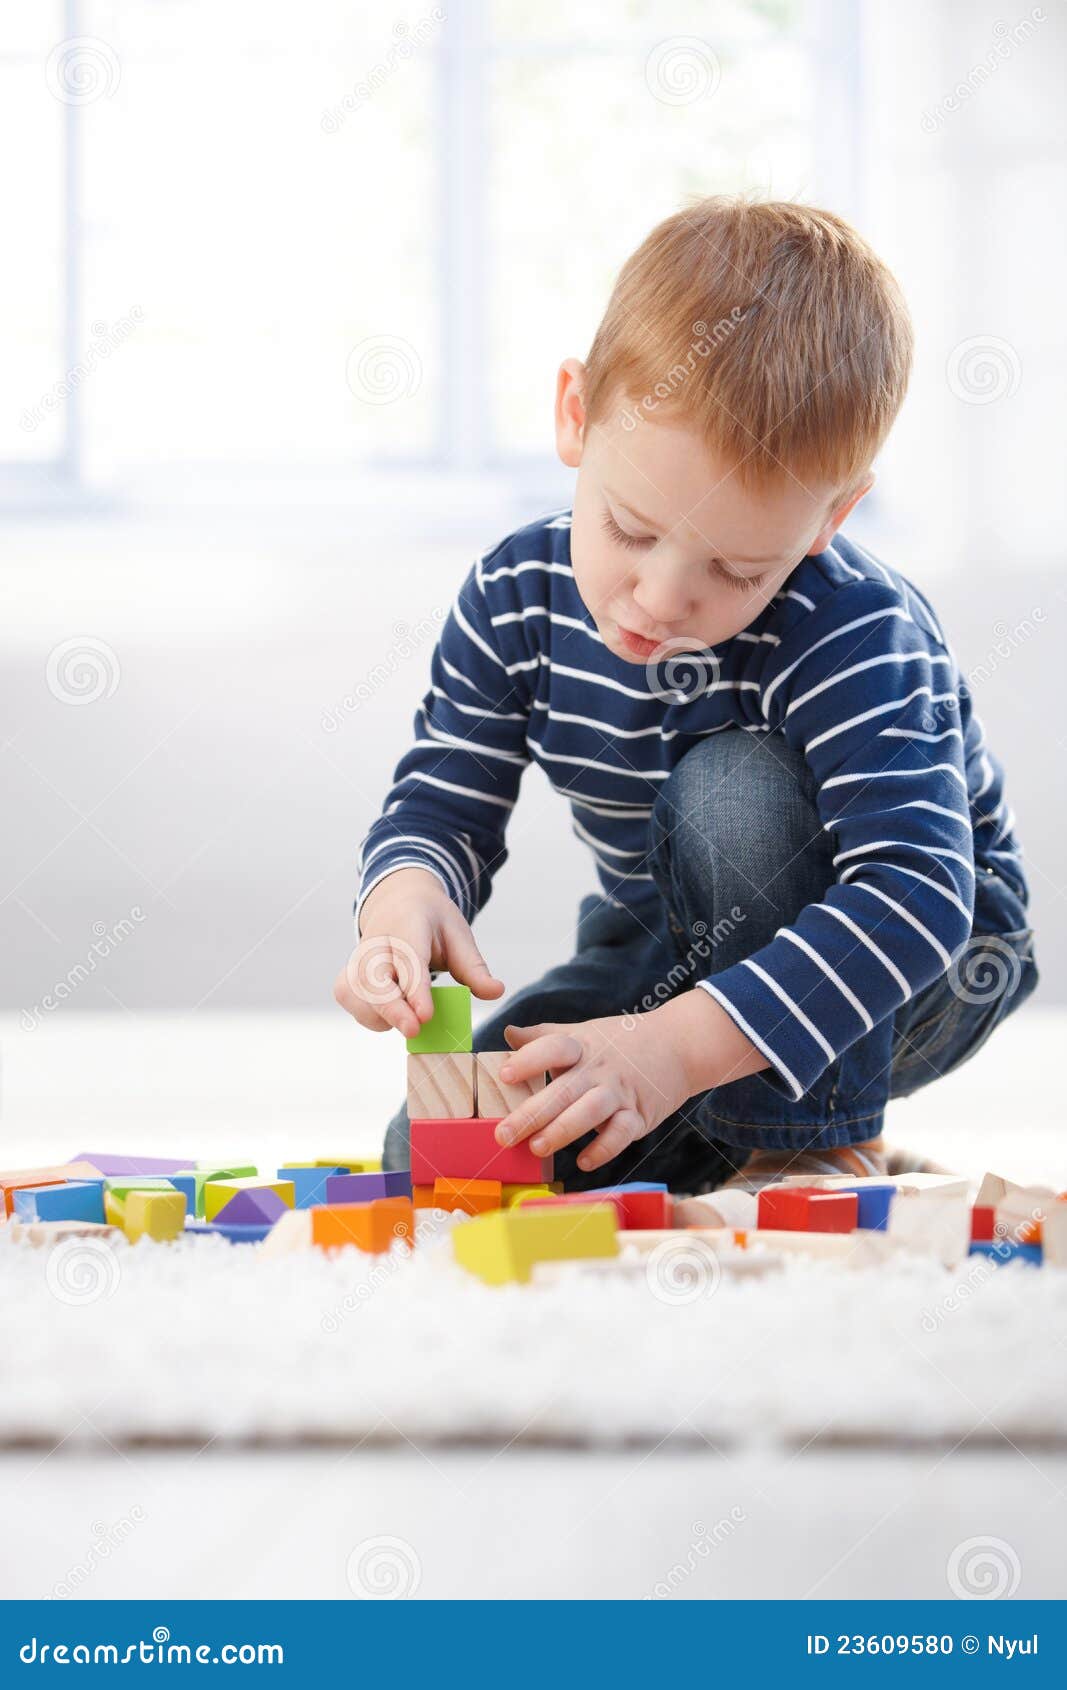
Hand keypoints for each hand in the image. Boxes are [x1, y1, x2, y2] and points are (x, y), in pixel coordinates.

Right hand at [333, 867, 503, 1038]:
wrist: (398, 902)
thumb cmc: (432, 923)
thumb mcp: (459, 936)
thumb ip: (474, 967)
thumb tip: (496, 992)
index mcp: (407, 923)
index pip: (408, 958)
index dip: (414, 989)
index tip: (424, 1016)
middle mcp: (376, 939)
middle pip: (374, 978)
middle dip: (392, 1008)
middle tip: (415, 1031)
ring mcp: (357, 957)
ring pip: (356, 992)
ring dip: (380, 1014)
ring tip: (409, 1020)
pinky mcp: (347, 974)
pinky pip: (349, 999)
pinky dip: (368, 1014)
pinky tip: (390, 1016)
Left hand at [491, 1007, 694, 1175]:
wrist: (678, 1044)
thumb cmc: (621, 1042)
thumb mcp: (583, 1033)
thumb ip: (544, 1036)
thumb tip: (508, 1033)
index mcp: (581, 1046)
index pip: (553, 1048)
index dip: (529, 1060)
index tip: (505, 1075)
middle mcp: (598, 1069)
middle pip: (563, 1090)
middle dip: (532, 1113)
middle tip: (504, 1134)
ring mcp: (620, 1092)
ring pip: (589, 1112)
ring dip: (563, 1131)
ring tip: (537, 1148)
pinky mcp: (639, 1115)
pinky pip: (621, 1134)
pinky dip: (604, 1149)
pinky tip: (584, 1162)